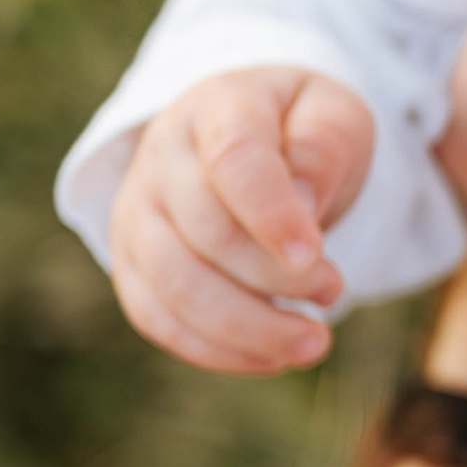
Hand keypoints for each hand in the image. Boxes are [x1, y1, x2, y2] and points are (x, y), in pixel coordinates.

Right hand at [110, 67, 376, 373]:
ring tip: (313, 342)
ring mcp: (137, 211)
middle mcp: (161, 156)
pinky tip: (272, 359)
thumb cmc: (301, 127)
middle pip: (206, 234)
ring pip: (174, 286)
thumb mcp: (335, 116)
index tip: (315, 258)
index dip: (271, 214)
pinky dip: (217, 351)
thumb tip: (301, 208)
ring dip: (248, 329)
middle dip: (277, 279)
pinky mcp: (131, 263)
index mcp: (218, 107)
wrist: (255, 135)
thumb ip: (323, 148)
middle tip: (334, 292)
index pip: (233, 161)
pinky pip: (157, 319)